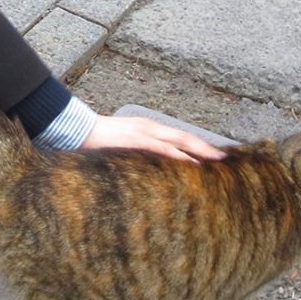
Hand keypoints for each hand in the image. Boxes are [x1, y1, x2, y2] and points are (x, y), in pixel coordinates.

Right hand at [80, 114, 226, 162]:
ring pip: (178, 141)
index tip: (213, 157)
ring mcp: (143, 133)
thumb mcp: (124, 149)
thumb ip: (140, 156)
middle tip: (224, 160)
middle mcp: (150, 128)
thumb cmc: (98, 143)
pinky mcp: (136, 141)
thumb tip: (154, 170)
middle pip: (185, 137)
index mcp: (148, 130)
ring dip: (198, 151)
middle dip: (205, 148)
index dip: (197, 146)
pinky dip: (178, 156)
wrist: (76, 130)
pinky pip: (162, 149)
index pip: (178, 138)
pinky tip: (191, 163)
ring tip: (215, 162)